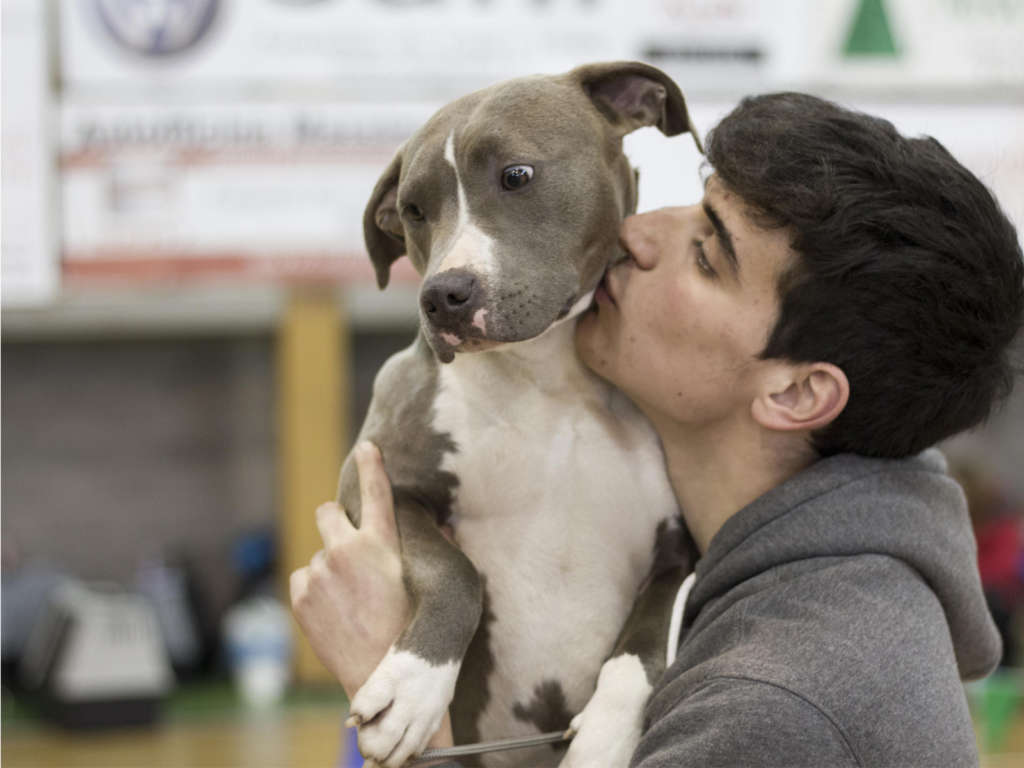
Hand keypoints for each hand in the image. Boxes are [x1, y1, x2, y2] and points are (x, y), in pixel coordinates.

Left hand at [290, 441, 409, 697]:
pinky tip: (335, 612)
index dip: (371, 465)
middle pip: (328, 511)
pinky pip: (304, 578)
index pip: (376, 492)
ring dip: (330, 567)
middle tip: (348, 545)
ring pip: (318, 553)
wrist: (379, 677)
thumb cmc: (412, 631)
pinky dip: (314, 589)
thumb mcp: (429, 586)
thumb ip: (434, 548)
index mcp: (381, 544)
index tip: (366, 449)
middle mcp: (345, 550)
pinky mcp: (300, 596)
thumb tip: (446, 525)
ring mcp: (318, 573)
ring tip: (351, 600)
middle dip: (335, 520)